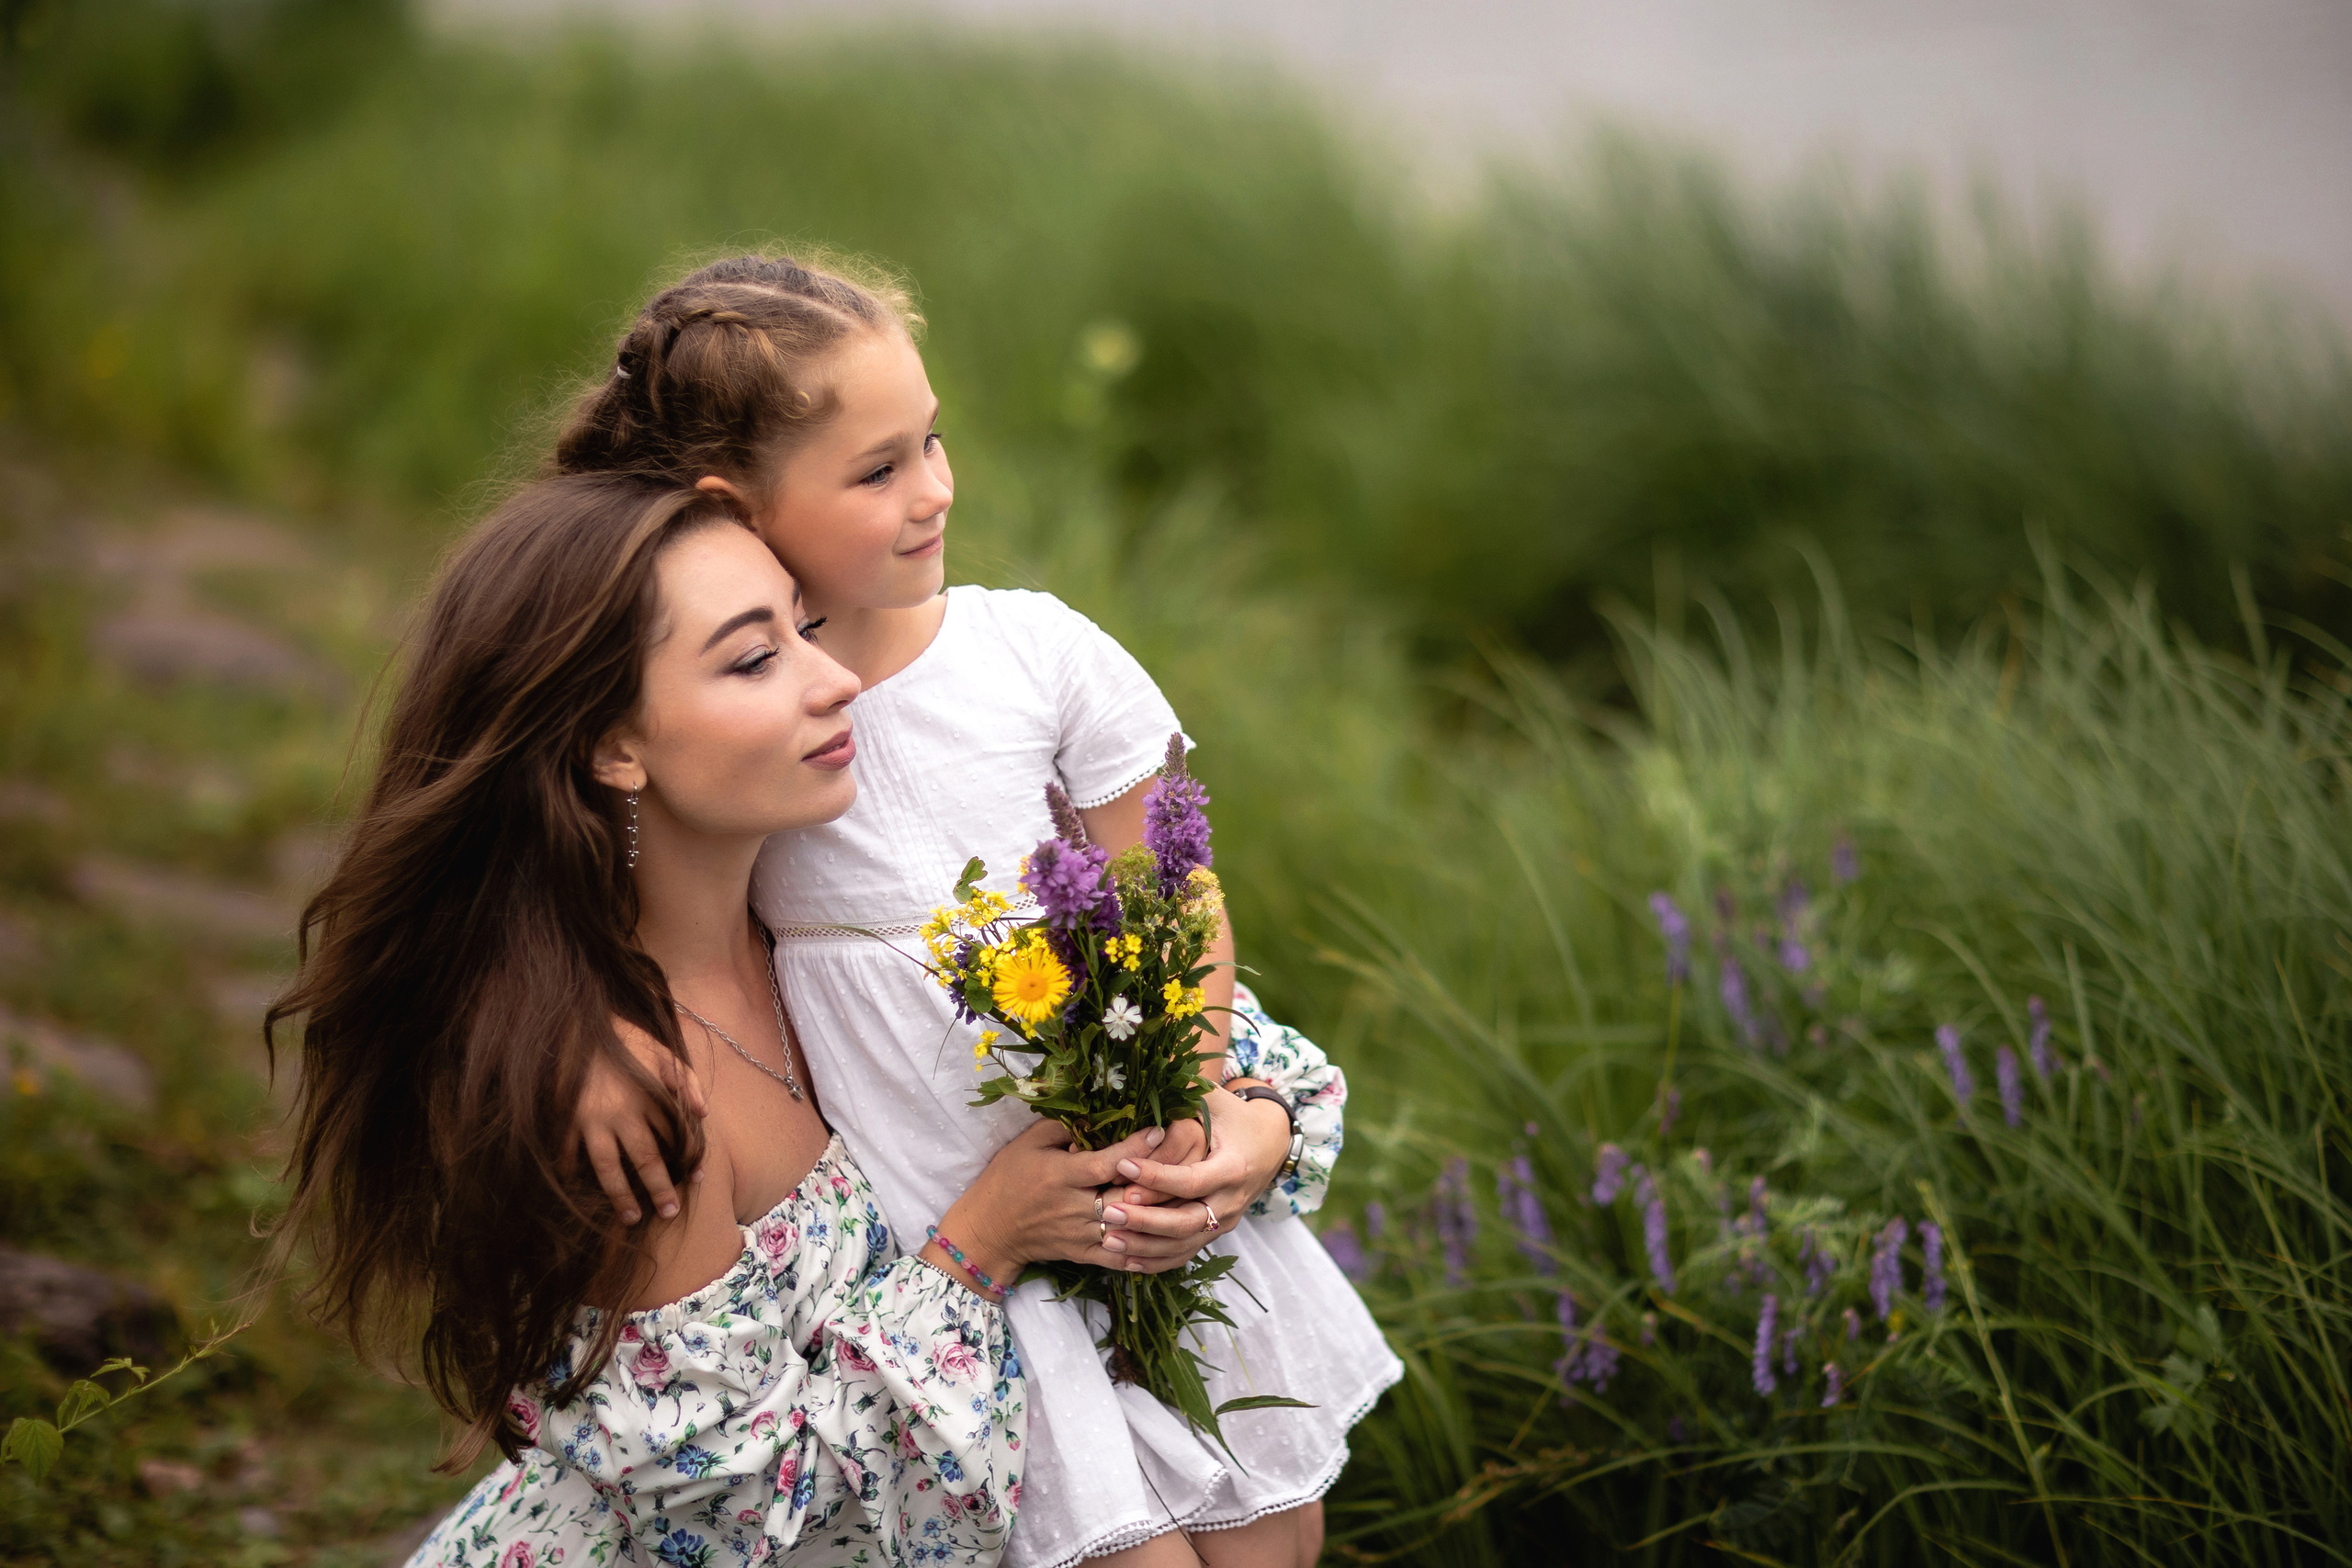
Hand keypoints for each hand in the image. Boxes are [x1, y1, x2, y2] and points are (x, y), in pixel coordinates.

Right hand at [576, 1019, 708, 1225]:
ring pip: (607, 1167)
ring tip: (629, 1218)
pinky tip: (575, 1185)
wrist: (578, 1021)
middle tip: (670, 1213)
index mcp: (649, 1097)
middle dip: (659, 1189)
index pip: (674, 1137)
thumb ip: (686, 1080)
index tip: (699, 1179)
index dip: (688, 1159)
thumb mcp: (662, 1051)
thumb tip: (704, 1114)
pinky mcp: (566, 1117)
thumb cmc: (625, 1037)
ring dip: (619, 1194)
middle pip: (644, 1159)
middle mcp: (622, 1113)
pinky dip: (570, 1168)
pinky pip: (568, 1150)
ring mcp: (591, 1119)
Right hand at [940, 1120, 1171, 1284]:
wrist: (988, 1230)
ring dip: (1157, 1216)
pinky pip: (1118, 1257)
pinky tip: (1168, 1240)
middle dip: (1156, 1181)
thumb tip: (1095, 1116)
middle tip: (1186, 1161)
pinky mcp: (1081, 1254)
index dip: (1135, 1148)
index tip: (1159, 1130)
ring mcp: (1079, 1234)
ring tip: (1185, 1198)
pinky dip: (1144, 1250)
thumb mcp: (1026, 1144)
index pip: (1106, 1163)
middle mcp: (1073, 1207)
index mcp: (1060, 1176)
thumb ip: (1061, 1129)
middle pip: (1124, 1196)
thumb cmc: (1006, 1179)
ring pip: (1127, 1227)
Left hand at [1099, 1087, 1290, 1269]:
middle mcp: (1232, 1201)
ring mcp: (1225, 1221)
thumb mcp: (1216, 1099)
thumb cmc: (1235, 1116)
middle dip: (1145, 1220)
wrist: (1271, 1143)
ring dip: (1145, 1245)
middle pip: (1187, 1222)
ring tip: (1107, 1238)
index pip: (1191, 1180)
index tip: (1122, 1165)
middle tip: (1107, 1209)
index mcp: (1233, 1168)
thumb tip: (1151, 1062)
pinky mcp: (1216, 1233)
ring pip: (1183, 1245)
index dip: (1157, 1176)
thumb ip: (1186, 1088)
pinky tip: (1125, 1259)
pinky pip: (1185, 1254)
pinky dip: (1156, 1260)